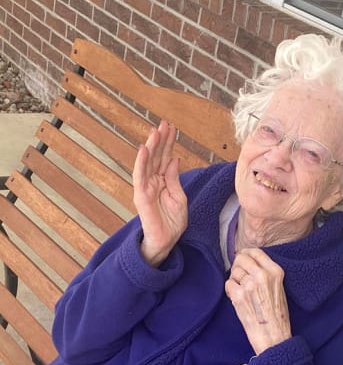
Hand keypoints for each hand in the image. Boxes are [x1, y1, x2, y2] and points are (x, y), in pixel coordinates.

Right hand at [132, 120, 187, 266]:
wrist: (166, 241)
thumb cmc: (172, 222)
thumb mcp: (179, 198)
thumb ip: (175, 179)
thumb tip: (175, 160)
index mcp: (164, 181)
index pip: (166, 158)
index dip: (168, 143)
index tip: (172, 128)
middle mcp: (154, 181)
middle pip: (157, 157)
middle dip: (160, 140)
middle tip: (164, 123)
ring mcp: (146, 187)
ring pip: (148, 162)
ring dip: (151, 146)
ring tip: (156, 131)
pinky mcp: (141, 195)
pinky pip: (140, 176)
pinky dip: (141, 162)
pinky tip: (144, 149)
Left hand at [225, 248, 291, 354]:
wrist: (274, 336)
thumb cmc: (277, 315)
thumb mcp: (278, 288)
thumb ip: (266, 273)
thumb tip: (249, 262)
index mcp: (275, 271)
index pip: (256, 252)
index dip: (246, 254)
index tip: (243, 259)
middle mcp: (263, 275)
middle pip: (241, 258)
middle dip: (237, 266)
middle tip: (239, 277)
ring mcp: (250, 284)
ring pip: (234, 271)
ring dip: (235, 280)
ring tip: (242, 292)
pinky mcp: (239, 295)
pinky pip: (228, 284)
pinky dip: (230, 291)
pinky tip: (238, 299)